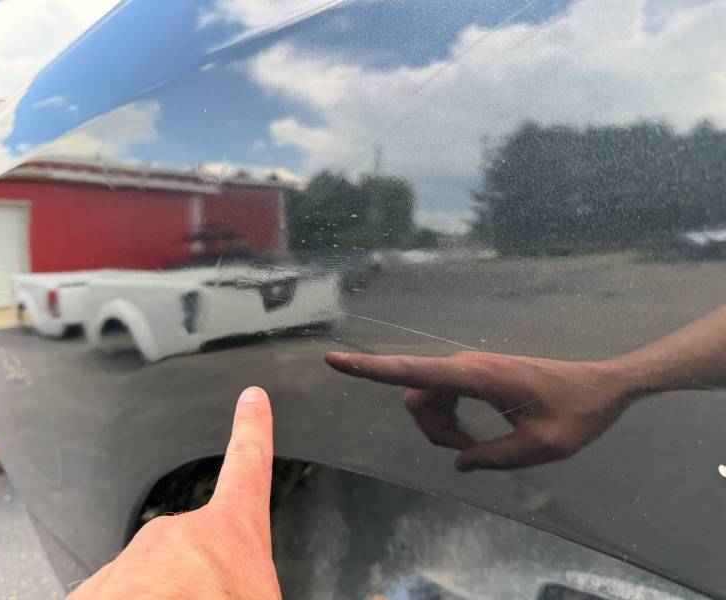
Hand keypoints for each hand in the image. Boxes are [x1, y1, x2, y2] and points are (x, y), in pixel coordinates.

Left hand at [68, 387, 280, 599]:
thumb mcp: (272, 597)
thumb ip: (280, 581)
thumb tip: (375, 598)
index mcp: (231, 534)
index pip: (250, 465)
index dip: (253, 429)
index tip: (251, 399)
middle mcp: (180, 535)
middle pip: (199, 553)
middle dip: (205, 585)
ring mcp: (136, 560)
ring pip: (156, 581)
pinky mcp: (96, 588)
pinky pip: (121, 598)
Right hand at [325, 351, 631, 469]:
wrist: (602, 386)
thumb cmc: (577, 413)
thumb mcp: (540, 447)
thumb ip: (493, 459)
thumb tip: (459, 463)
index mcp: (475, 376)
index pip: (412, 372)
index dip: (369, 368)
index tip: (333, 359)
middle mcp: (465, 366)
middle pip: (416, 397)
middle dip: (431, 430)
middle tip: (470, 453)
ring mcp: (468, 368)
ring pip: (427, 400)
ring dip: (441, 430)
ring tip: (478, 448)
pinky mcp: (474, 375)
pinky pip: (442, 398)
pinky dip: (448, 421)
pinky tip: (472, 437)